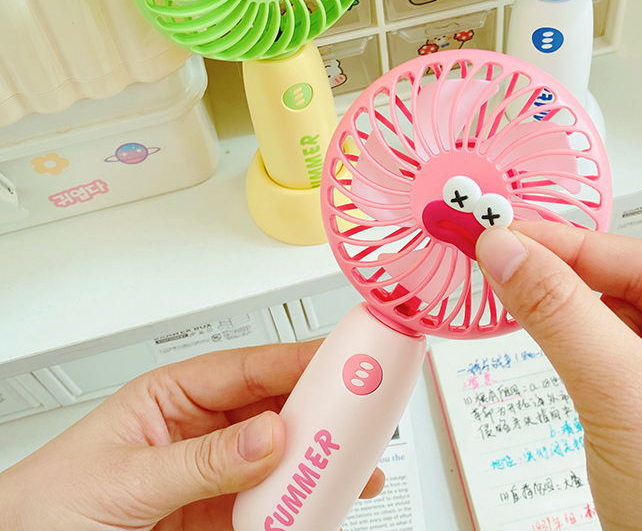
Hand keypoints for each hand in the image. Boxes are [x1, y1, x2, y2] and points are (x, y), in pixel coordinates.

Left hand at [0, 342, 382, 530]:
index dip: (299, 360)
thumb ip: (200, 461)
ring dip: (316, 463)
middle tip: (360, 422)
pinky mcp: (217, 516)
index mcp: (176, 394)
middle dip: (320, 415)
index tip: (342, 363)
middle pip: (275, 410)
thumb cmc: (47, 504)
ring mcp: (213, 473)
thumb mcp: (125, 478)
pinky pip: (267, 506)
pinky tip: (316, 507)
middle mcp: (202, 428)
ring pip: (279, 459)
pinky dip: (296, 507)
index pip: (250, 367)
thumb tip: (266, 436)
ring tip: (350, 470)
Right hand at [476, 222, 641, 530]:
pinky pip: (625, 376)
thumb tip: (508, 251)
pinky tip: (568, 374)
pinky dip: (586, 367)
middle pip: (636, 294)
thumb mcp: (628, 400)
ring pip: (626, 336)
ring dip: (575, 331)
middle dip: (568, 288)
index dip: (567, 244)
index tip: (504, 233)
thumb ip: (561, 313)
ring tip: (530, 321)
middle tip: (502, 270)